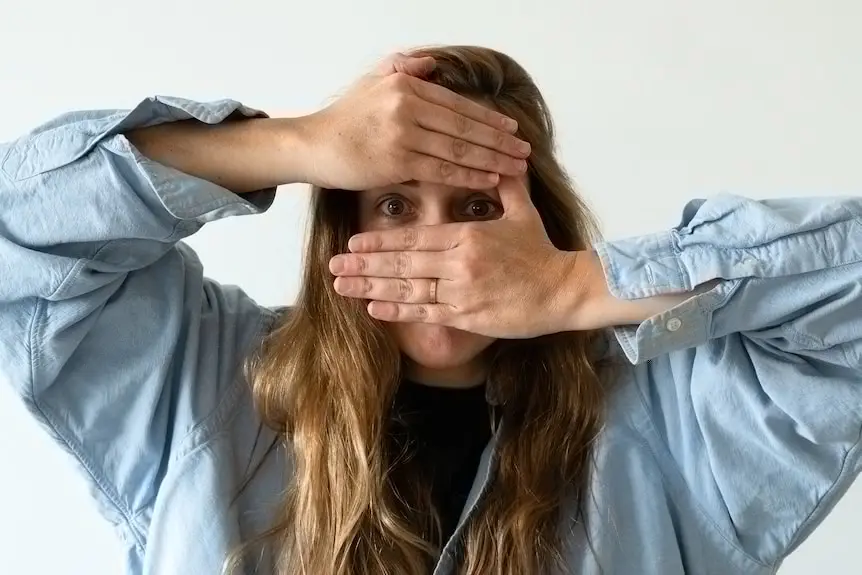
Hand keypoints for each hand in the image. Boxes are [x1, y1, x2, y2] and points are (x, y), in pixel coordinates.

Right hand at [299, 53, 531, 190]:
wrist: (313, 145)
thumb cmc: (343, 119)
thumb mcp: (372, 83)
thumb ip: (403, 69)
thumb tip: (432, 65)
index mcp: (407, 87)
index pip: (458, 105)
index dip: (489, 119)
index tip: (512, 129)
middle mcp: (408, 107)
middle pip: (465, 128)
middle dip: (500, 141)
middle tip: (525, 151)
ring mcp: (403, 135)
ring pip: (458, 150)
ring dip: (492, 160)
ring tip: (515, 168)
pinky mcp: (397, 162)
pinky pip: (442, 171)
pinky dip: (468, 176)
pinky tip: (488, 179)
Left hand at [327, 177, 585, 338]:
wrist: (565, 290)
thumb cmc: (542, 252)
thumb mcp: (524, 213)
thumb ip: (507, 185)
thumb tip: (504, 157)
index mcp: (468, 235)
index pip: (415, 237)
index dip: (381, 242)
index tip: (352, 243)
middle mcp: (459, 263)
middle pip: (402, 264)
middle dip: (364, 265)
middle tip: (332, 266)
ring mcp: (462, 291)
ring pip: (407, 290)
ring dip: (371, 289)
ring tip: (342, 288)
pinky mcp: (468, 316)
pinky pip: (426, 313)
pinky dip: (398, 312)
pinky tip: (374, 311)